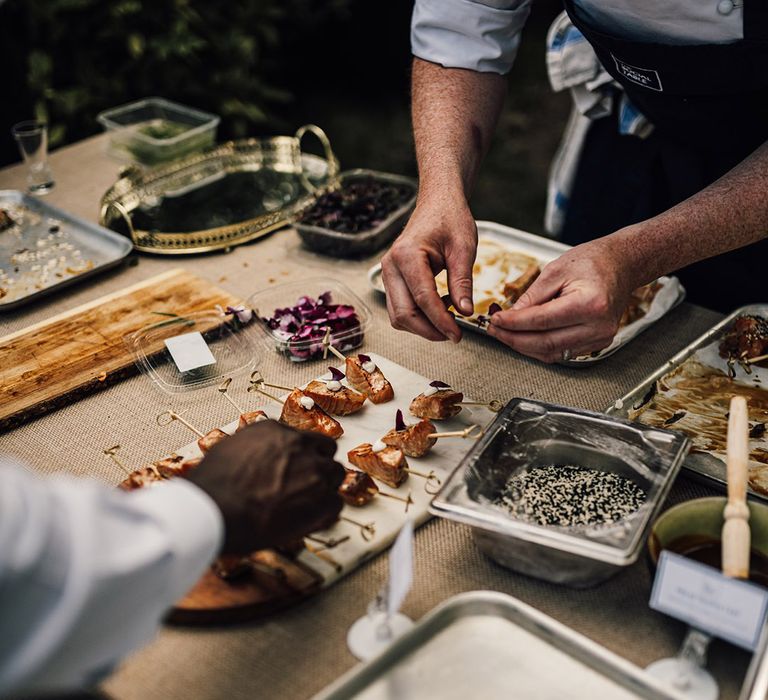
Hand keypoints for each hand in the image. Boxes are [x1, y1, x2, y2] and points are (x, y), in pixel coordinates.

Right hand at [185, 420, 344, 553]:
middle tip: (306, 486)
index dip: (304, 455)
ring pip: (335, 475)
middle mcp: (299, 445)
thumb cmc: (213, 486)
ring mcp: (314, 470)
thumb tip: (257, 460)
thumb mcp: (229, 450)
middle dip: (318, 468)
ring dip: (324, 489)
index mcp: (275, 431)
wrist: (214, 508)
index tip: (299, 466)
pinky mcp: (321, 498)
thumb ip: (254, 450)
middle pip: (326, 452)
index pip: (304, 437)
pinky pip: (336, 504)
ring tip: (306, 505)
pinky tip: (309, 521)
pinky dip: (325, 514)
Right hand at [381, 198, 477, 342]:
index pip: (423, 299)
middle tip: (454, 334)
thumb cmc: (450, 219)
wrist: (437, 203)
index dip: (441, 321)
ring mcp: (388, 274)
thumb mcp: (464, 249)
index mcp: (407, 255)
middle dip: (429, 330)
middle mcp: (390, 266)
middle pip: (404, 314)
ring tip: (449, 317)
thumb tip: (465, 312)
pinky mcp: (392, 280)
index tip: (458, 334)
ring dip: (422, 325)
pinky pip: (400, 307)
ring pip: (398, 315)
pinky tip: (440, 307)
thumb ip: (462, 282)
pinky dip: (418, 316)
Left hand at [487, 237, 634, 362]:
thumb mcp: (556, 270)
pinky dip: (540, 348)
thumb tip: (510, 315)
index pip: (541, 321)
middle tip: (494, 330)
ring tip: (505, 334)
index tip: (495, 320)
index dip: (514, 323)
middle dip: (514, 339)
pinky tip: (525, 338)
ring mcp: (599, 338)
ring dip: (524, 346)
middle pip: (545, 342)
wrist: (622, 265)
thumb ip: (532, 296)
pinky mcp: (597, 344)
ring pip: (552, 353)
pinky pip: (562, 353)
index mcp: (589, 304)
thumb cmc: (593, 262)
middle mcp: (597, 326)